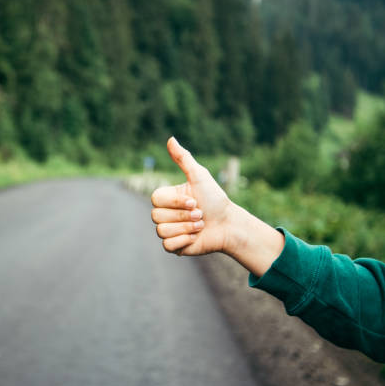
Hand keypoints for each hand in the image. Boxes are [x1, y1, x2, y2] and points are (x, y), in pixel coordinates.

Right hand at [151, 137, 233, 255]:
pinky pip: (167, 246)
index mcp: (167, 197)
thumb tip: (170, 138)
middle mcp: (165, 213)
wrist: (229, 224)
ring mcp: (168, 230)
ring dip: (186, 228)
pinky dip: (184, 241)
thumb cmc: (215, 199)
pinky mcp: (174, 246)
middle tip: (200, 214)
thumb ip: (183, 158)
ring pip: (162, 231)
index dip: (175, 202)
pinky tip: (195, 237)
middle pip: (157, 216)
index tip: (194, 201)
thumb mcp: (199, 176)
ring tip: (200, 226)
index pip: (155, 199)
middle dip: (183, 216)